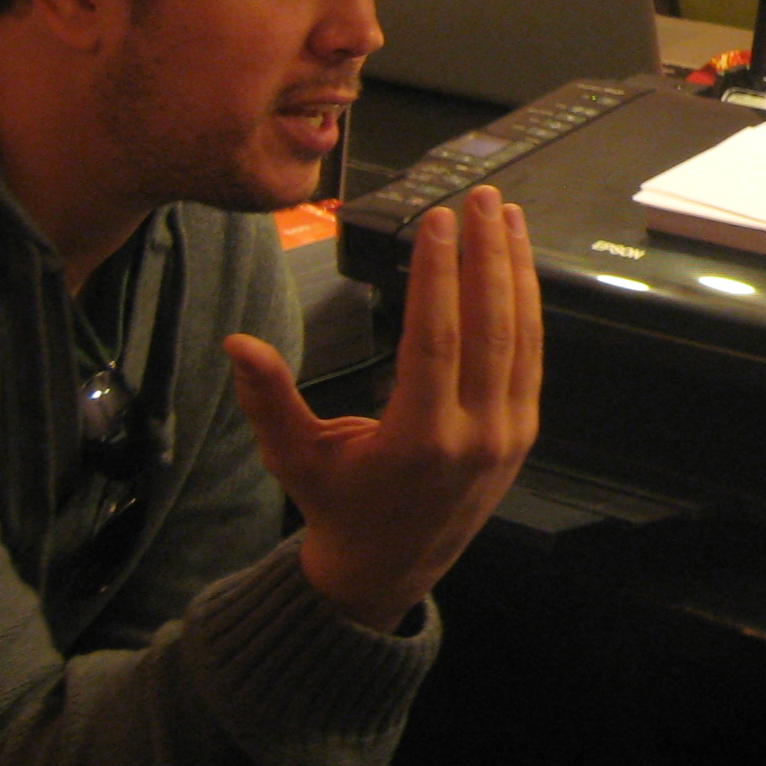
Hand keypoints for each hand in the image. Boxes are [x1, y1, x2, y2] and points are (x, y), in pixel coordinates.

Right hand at [226, 186, 543, 631]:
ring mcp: (507, 433)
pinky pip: (529, 356)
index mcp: (418, 441)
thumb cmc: (336, 507)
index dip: (439, 274)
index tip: (437, 220)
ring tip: (504, 216)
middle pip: (489, 327)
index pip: (436, 339)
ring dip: (514, 270)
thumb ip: (268, 399)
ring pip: (520, 336)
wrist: (390, 568)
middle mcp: (474, 435)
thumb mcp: (294, 457)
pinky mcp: (523, 431)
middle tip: (478, 198)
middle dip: (485, 255)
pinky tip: (516, 265)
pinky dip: (526, 306)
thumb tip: (235, 342)